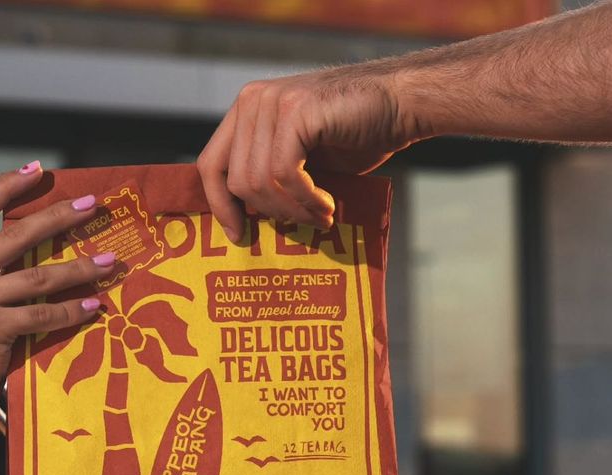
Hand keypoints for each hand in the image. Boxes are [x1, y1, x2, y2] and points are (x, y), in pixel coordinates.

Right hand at [0, 163, 112, 429]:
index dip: (7, 185)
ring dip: (80, 268)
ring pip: (40, 276)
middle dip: (60, 216)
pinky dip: (74, 311)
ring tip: (110, 262)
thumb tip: (38, 259)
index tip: (38, 170)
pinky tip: (95, 306)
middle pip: (17, 233)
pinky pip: (45, 314)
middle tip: (93, 206)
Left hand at [197, 64, 416, 239]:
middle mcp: (252, 101)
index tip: (239, 235)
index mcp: (246, 112)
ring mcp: (273, 102)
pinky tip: (327, 206)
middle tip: (301, 225)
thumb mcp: (299, 160)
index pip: (211, 165)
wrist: (400, 106)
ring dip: (292, 209)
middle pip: (236, 180)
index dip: (219, 205)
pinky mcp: (296, 111)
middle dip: (269, 213)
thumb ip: (267, 177)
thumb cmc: (353, 138)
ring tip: (321, 217)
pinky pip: (285, 174)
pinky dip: (305, 199)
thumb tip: (240, 225)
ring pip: (259, 180)